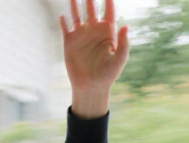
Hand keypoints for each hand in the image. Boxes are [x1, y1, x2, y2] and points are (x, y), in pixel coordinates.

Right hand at [59, 0, 129, 117]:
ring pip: (77, 14)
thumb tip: (126, 25)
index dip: (109, 1)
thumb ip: (124, 43)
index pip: (109, 12)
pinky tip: (63, 15)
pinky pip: (65, 28)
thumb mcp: (120, 59)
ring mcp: (81, 35)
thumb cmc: (108, 75)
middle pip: (92, 9)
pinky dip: (63, 21)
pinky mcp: (69, 42)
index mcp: (107, 33)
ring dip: (75, 4)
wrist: (91, 87)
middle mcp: (94, 31)